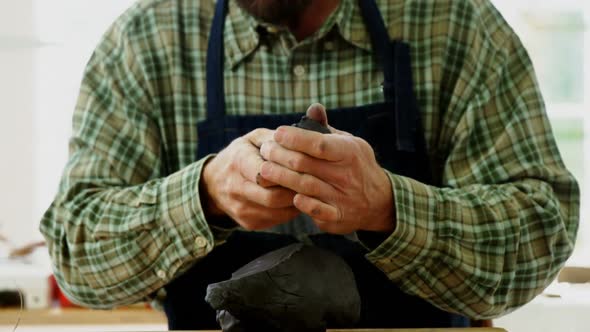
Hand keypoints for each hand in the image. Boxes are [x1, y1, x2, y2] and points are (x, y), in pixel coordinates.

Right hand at [201, 129, 299, 229]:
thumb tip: (302, 138)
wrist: (212, 183)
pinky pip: (277, 220)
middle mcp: (237, 188)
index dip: (289, 170)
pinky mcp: (249, 223)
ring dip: (297, 202)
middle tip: (313, 182)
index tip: (306, 166)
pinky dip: (291, 210)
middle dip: (296, 190)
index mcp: (239, 161)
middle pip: (274, 196)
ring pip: (278, 211)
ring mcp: (242, 209)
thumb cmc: (240, 155)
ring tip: (308, 191)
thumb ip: (276, 137)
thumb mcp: (253, 139)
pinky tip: (296, 199)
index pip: (267, 172)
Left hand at [259, 104, 394, 233]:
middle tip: (264, 150)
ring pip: (305, 186)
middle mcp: (346, 175)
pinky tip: (289, 196)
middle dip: (280, 156)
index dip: (295, 138)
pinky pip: (317, 211)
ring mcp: (341, 197)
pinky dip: (302, 204)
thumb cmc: (356, 165)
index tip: (278, 133)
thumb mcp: (350, 143)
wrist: (379, 201)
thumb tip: (313, 108)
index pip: (319, 144)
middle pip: (305, 164)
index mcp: (349, 152)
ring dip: (281, 178)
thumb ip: (327, 129)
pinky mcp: (336, 217)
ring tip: (264, 170)